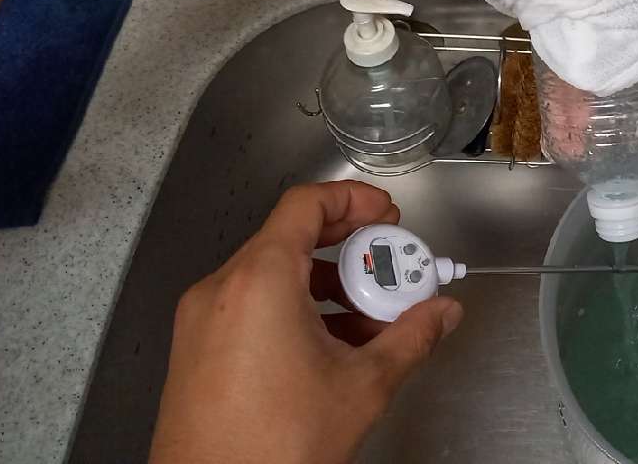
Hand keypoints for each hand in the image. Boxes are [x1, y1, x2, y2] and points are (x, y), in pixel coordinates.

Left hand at [150, 181, 461, 463]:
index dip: (352, 198)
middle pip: (291, 236)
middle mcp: (222, 290)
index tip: (384, 212)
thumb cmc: (269, 449)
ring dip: (326, 284)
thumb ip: (411, 337)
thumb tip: (440, 314)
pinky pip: (251, 306)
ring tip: (370, 317)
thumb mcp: (362, 385)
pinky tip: (331, 347)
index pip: (305, 204)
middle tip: (389, 262)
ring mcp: (203, 321)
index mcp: (260, 281)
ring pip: (272, 275)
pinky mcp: (197, 350)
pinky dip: (294, 309)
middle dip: (349, 247)